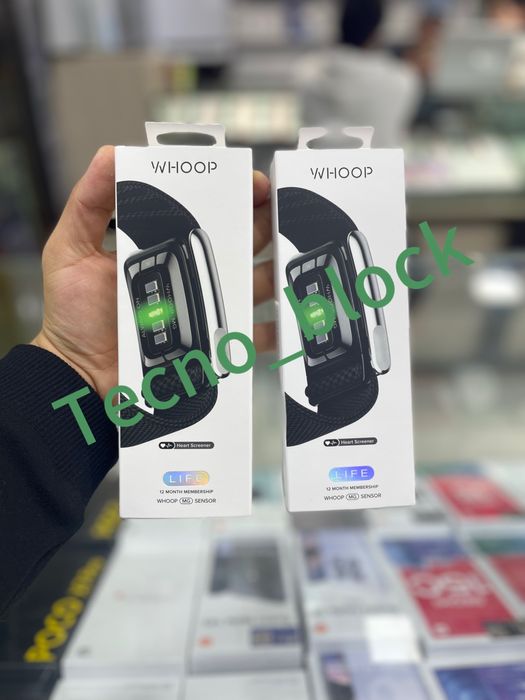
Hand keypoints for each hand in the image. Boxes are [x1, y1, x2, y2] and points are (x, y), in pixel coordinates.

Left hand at [32, 146, 274, 397]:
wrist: (79, 376)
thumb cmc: (72, 316)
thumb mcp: (71, 251)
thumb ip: (89, 205)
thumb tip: (111, 154)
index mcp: (163, 248)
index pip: (204, 214)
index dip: (232, 195)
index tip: (256, 184)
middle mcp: (189, 276)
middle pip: (236, 245)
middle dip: (267, 225)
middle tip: (290, 213)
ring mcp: (203, 311)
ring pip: (251, 287)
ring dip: (275, 273)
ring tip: (293, 264)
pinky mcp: (209, 347)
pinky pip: (247, 338)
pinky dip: (270, 331)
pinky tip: (286, 321)